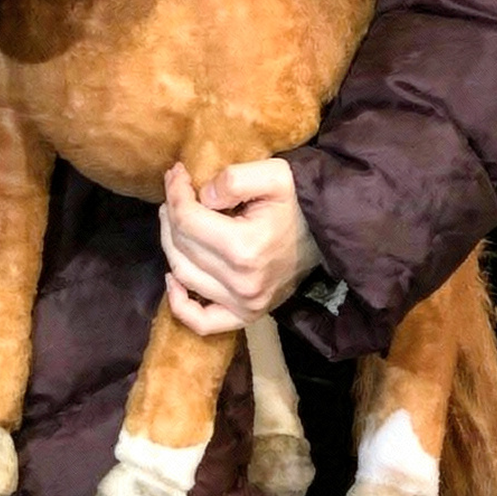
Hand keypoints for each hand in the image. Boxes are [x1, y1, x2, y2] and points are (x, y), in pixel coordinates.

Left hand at [158, 159, 323, 335]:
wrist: (326, 234)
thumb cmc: (298, 203)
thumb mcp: (274, 175)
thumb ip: (234, 179)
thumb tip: (203, 197)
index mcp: (245, 248)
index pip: (187, 220)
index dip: (175, 192)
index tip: (177, 173)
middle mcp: (242, 283)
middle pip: (181, 245)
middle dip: (171, 213)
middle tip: (175, 191)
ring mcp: (245, 304)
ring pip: (183, 275)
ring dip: (170, 243)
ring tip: (175, 219)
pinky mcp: (247, 315)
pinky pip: (202, 322)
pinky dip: (180, 304)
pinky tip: (173, 279)